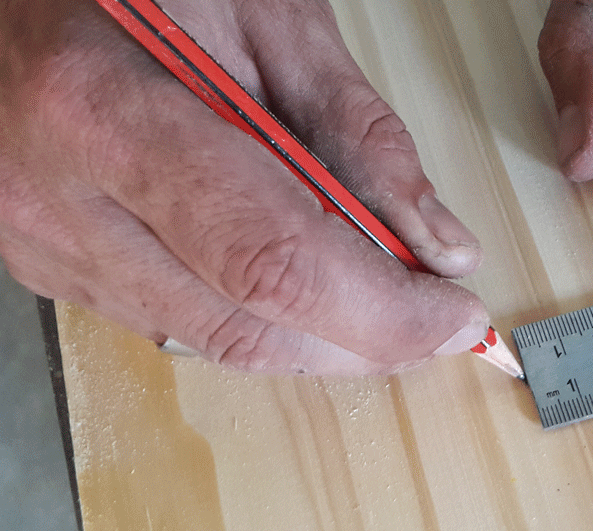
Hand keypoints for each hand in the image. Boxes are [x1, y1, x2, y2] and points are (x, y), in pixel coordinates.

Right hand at [0, 0, 487, 375]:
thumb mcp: (266, 16)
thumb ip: (360, 132)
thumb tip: (439, 246)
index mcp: (106, 112)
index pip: (271, 263)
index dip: (379, 312)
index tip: (451, 316)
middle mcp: (59, 200)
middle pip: (247, 325)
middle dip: (361, 338)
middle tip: (429, 316)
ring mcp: (47, 244)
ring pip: (217, 342)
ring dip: (317, 336)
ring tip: (375, 298)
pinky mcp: (53, 267)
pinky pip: (180, 324)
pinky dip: (259, 317)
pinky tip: (297, 284)